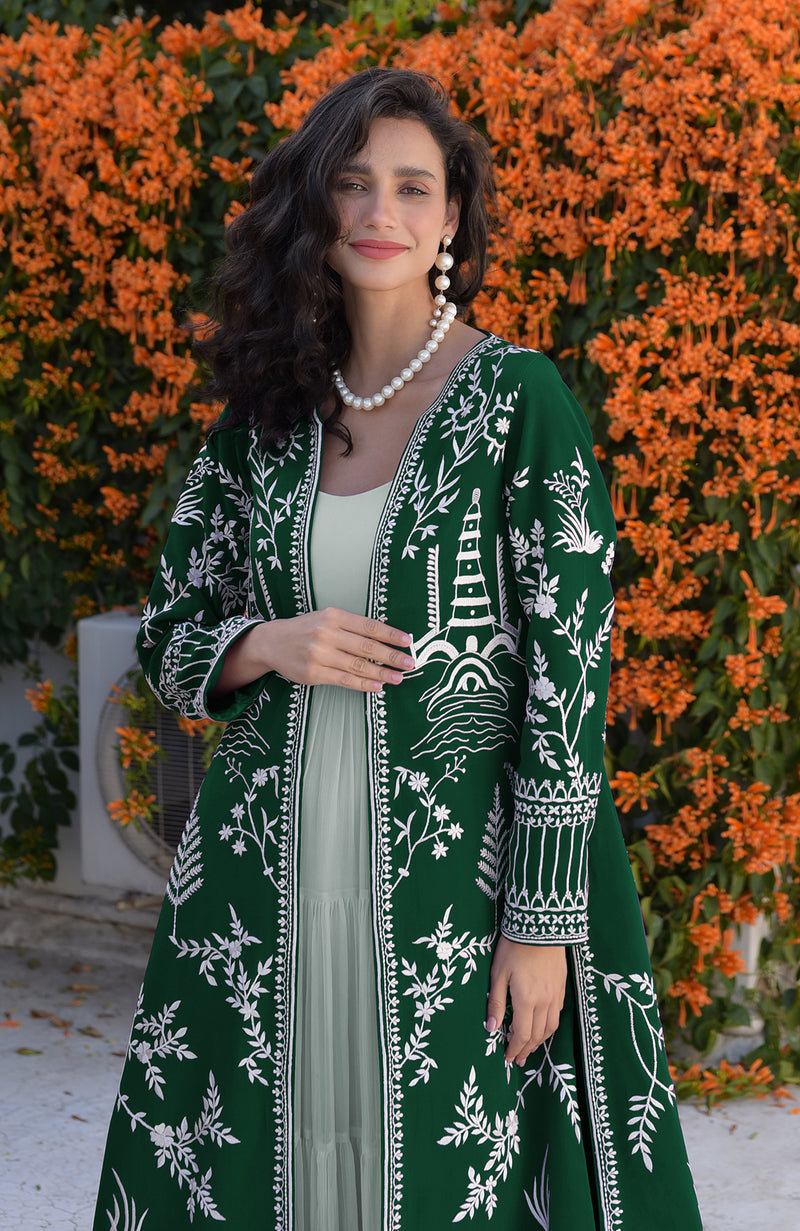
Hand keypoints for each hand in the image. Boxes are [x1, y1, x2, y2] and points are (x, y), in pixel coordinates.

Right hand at [216, 607, 414, 695]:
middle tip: (410, 663)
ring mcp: (319, 655)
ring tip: (398, 678)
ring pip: (357, 666)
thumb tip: (385, 639)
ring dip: (381, 673)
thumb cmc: (307, 629)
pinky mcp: (313, 673)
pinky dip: (363, 684)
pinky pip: (343, 680)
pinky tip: (377, 686)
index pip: (369, 626)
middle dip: (391, 656)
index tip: (408, 641)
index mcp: (334, 616)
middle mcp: (326, 634)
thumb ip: (352, 626)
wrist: (272, 642)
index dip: (390, 634)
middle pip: (366, 647)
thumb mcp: (327, 618)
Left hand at [486, 936, 566, 1065]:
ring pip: (550, 1027)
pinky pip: (557, 1014)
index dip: (514, 1049)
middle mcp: (544, 1002)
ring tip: (529, 1047)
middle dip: (526, 1049)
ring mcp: (556, 995)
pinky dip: (549, 1026)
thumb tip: (490, 1028)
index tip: (507, 1058)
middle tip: (518, 1059)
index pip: (521, 1034)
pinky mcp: (562, 986)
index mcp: (526, 1000)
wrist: (541, 925)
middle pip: (537, 1035)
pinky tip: (542, 1026)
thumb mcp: (498, 973)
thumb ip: (495, 1002)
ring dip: (539, 1041)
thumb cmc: (514, 947)